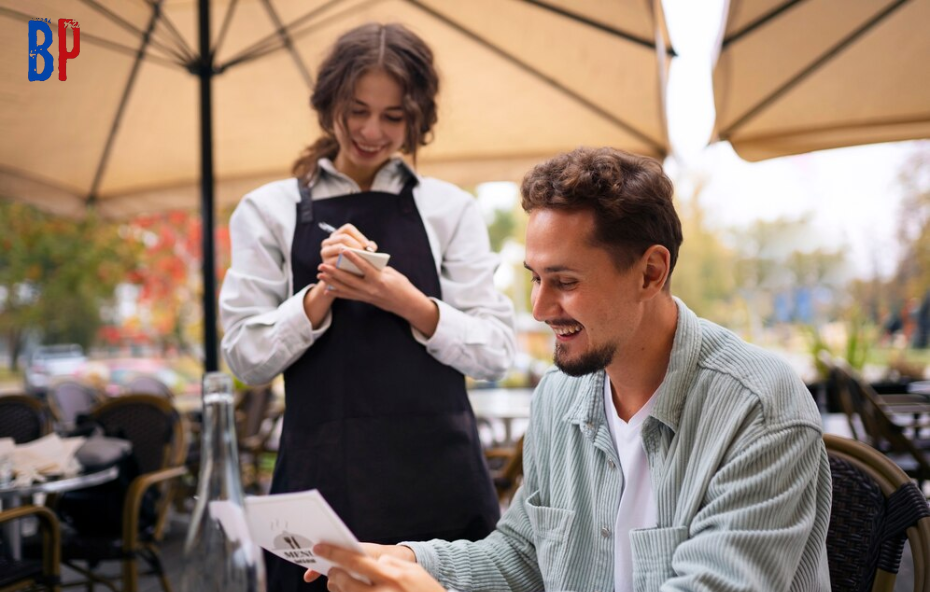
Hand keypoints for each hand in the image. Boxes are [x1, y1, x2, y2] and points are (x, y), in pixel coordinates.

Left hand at [304, 543, 441, 591]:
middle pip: (345, 583)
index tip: (320, 549)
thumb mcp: (413, 572)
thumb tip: (374, 562)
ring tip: (341, 583)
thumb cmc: (426, 591)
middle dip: (335, 576)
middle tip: (333, 571)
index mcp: (391, 577)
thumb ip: (391, 565)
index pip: (356, 562)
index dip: (335, 555)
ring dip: (340, 590)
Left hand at [316, 251, 438, 336]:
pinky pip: (348, 296)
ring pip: (345, 288)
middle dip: (334, 272)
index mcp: (379, 280)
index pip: (364, 267)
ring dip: (331, 281)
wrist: (405, 304)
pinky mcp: (365, 300)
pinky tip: (327, 289)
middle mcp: (371, 289)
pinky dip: (337, 292)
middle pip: (349, 280)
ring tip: (320, 275)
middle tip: (322, 265)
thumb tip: (361, 261)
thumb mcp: (390, 273)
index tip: (343, 250)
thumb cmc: (400, 285)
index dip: (353, 258)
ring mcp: (366, 296)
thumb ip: (375, 267)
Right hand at [320, 224, 377, 266]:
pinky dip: (346, 263)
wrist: (343, 277)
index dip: (358, 236)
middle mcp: (328, 241)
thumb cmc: (355, 261)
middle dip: (356, 245)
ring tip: (361, 259)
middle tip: (365, 253)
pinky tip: (355, 268)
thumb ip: (367, 247)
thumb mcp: (360, 251)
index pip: (348, 228)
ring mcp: (325, 252)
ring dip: (352, 253)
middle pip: (343, 238)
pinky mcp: (325, 263)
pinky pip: (336, 261)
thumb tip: (371, 247)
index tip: (367, 245)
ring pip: (339, 248)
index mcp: (338, 235)